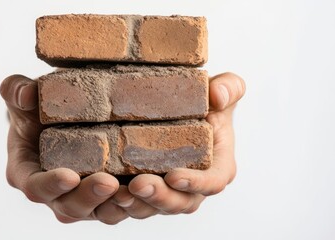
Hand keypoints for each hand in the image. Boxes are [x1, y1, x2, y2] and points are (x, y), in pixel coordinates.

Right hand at [0, 75, 125, 223]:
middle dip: (89, 197)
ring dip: (117, 205)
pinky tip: (151, 188)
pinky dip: (137, 201)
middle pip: (70, 206)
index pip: (36, 187)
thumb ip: (15, 90)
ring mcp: (83, 198)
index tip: (69, 176)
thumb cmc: (37, 111)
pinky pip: (122, 205)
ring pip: (100, 212)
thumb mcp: (22, 97)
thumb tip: (26, 94)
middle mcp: (56, 193)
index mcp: (29, 174)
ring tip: (134, 190)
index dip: (51, 185)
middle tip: (109, 183)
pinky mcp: (107, 196)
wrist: (58, 120)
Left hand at [110, 72, 245, 217]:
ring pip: (154, 208)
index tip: (174, 175)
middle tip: (138, 185)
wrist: (179, 107)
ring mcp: (168, 191)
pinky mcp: (145, 191)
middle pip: (180, 202)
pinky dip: (118, 204)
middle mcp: (193, 186)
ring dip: (136, 204)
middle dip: (160, 197)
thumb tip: (218, 96)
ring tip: (118, 193)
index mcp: (217, 166)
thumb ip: (229, 87)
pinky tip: (105, 194)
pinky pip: (132, 205)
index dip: (195, 183)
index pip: (212, 182)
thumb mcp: (222, 88)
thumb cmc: (204, 100)